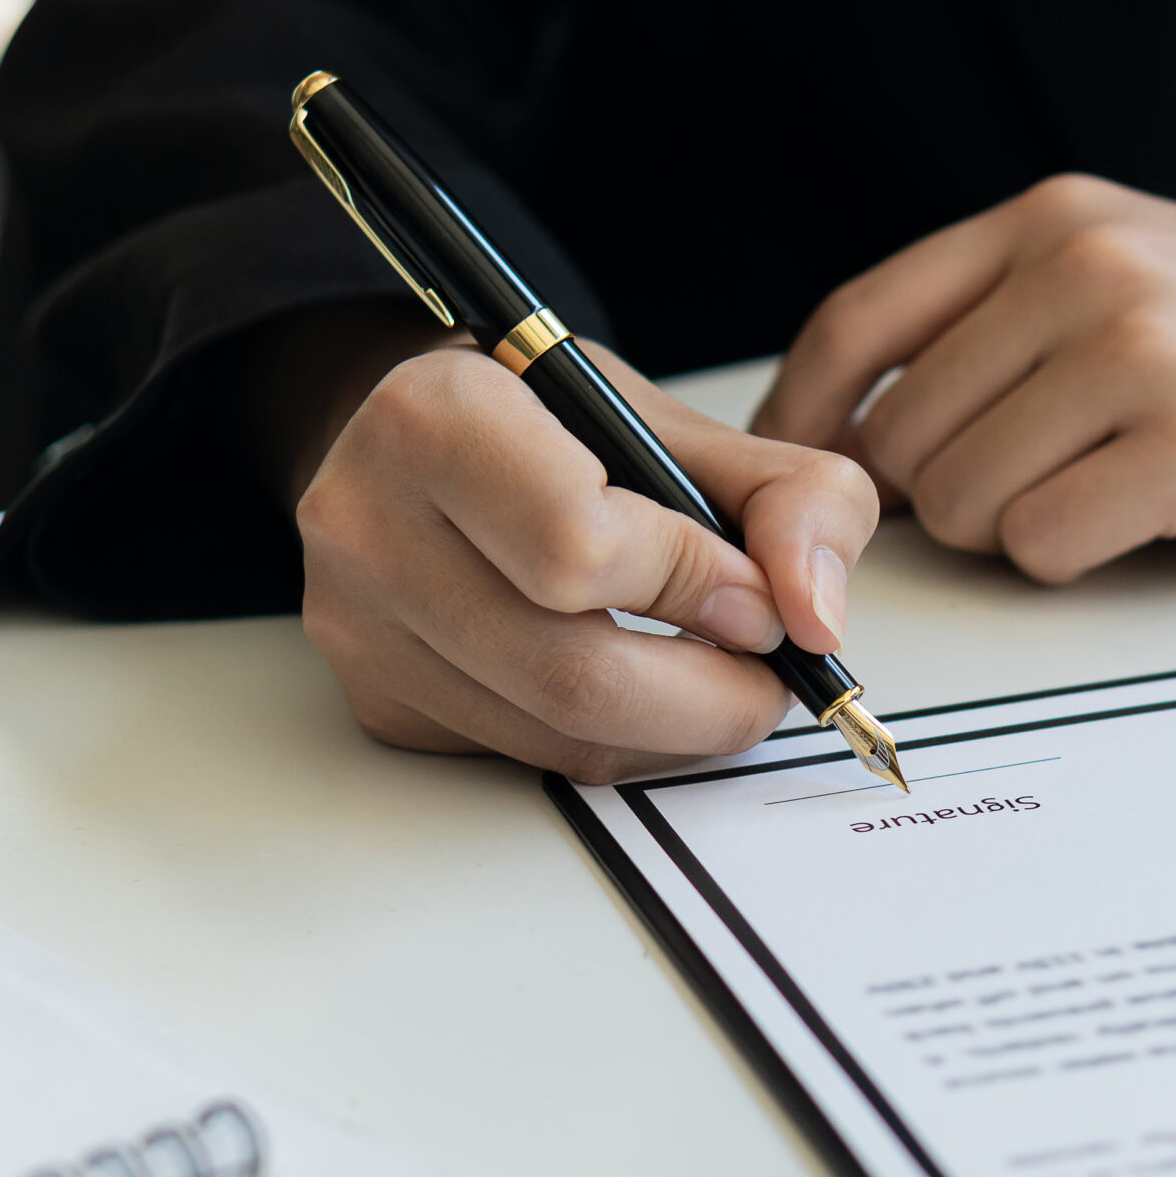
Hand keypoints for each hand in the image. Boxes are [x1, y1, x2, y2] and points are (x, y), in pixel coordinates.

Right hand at [260, 307, 877, 781]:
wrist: (424, 441)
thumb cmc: (551, 422)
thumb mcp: (679, 418)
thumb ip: (789, 495)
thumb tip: (815, 615)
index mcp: (434, 418)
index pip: (578, 548)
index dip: (696, 587)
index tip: (758, 596)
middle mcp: (368, 524)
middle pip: (572, 674)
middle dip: (709, 696)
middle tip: (767, 674)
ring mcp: (360, 626)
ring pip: (557, 738)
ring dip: (671, 730)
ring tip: (716, 674)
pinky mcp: (378, 701)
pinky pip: (527, 758)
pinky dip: (611, 739)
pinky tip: (636, 685)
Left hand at [752, 174, 1175, 582]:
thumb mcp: (1116, 273)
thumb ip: (986, 323)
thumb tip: (841, 434)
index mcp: (1049, 216)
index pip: (860, 321)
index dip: (802, 417)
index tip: (796, 480)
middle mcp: (1086, 264)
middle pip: (901, 436)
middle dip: (942, 495)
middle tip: (1032, 490)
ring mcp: (1143, 349)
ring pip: (963, 499)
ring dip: (1012, 529)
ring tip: (1102, 492)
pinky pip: (1043, 543)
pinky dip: (1071, 558)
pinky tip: (1141, 519)